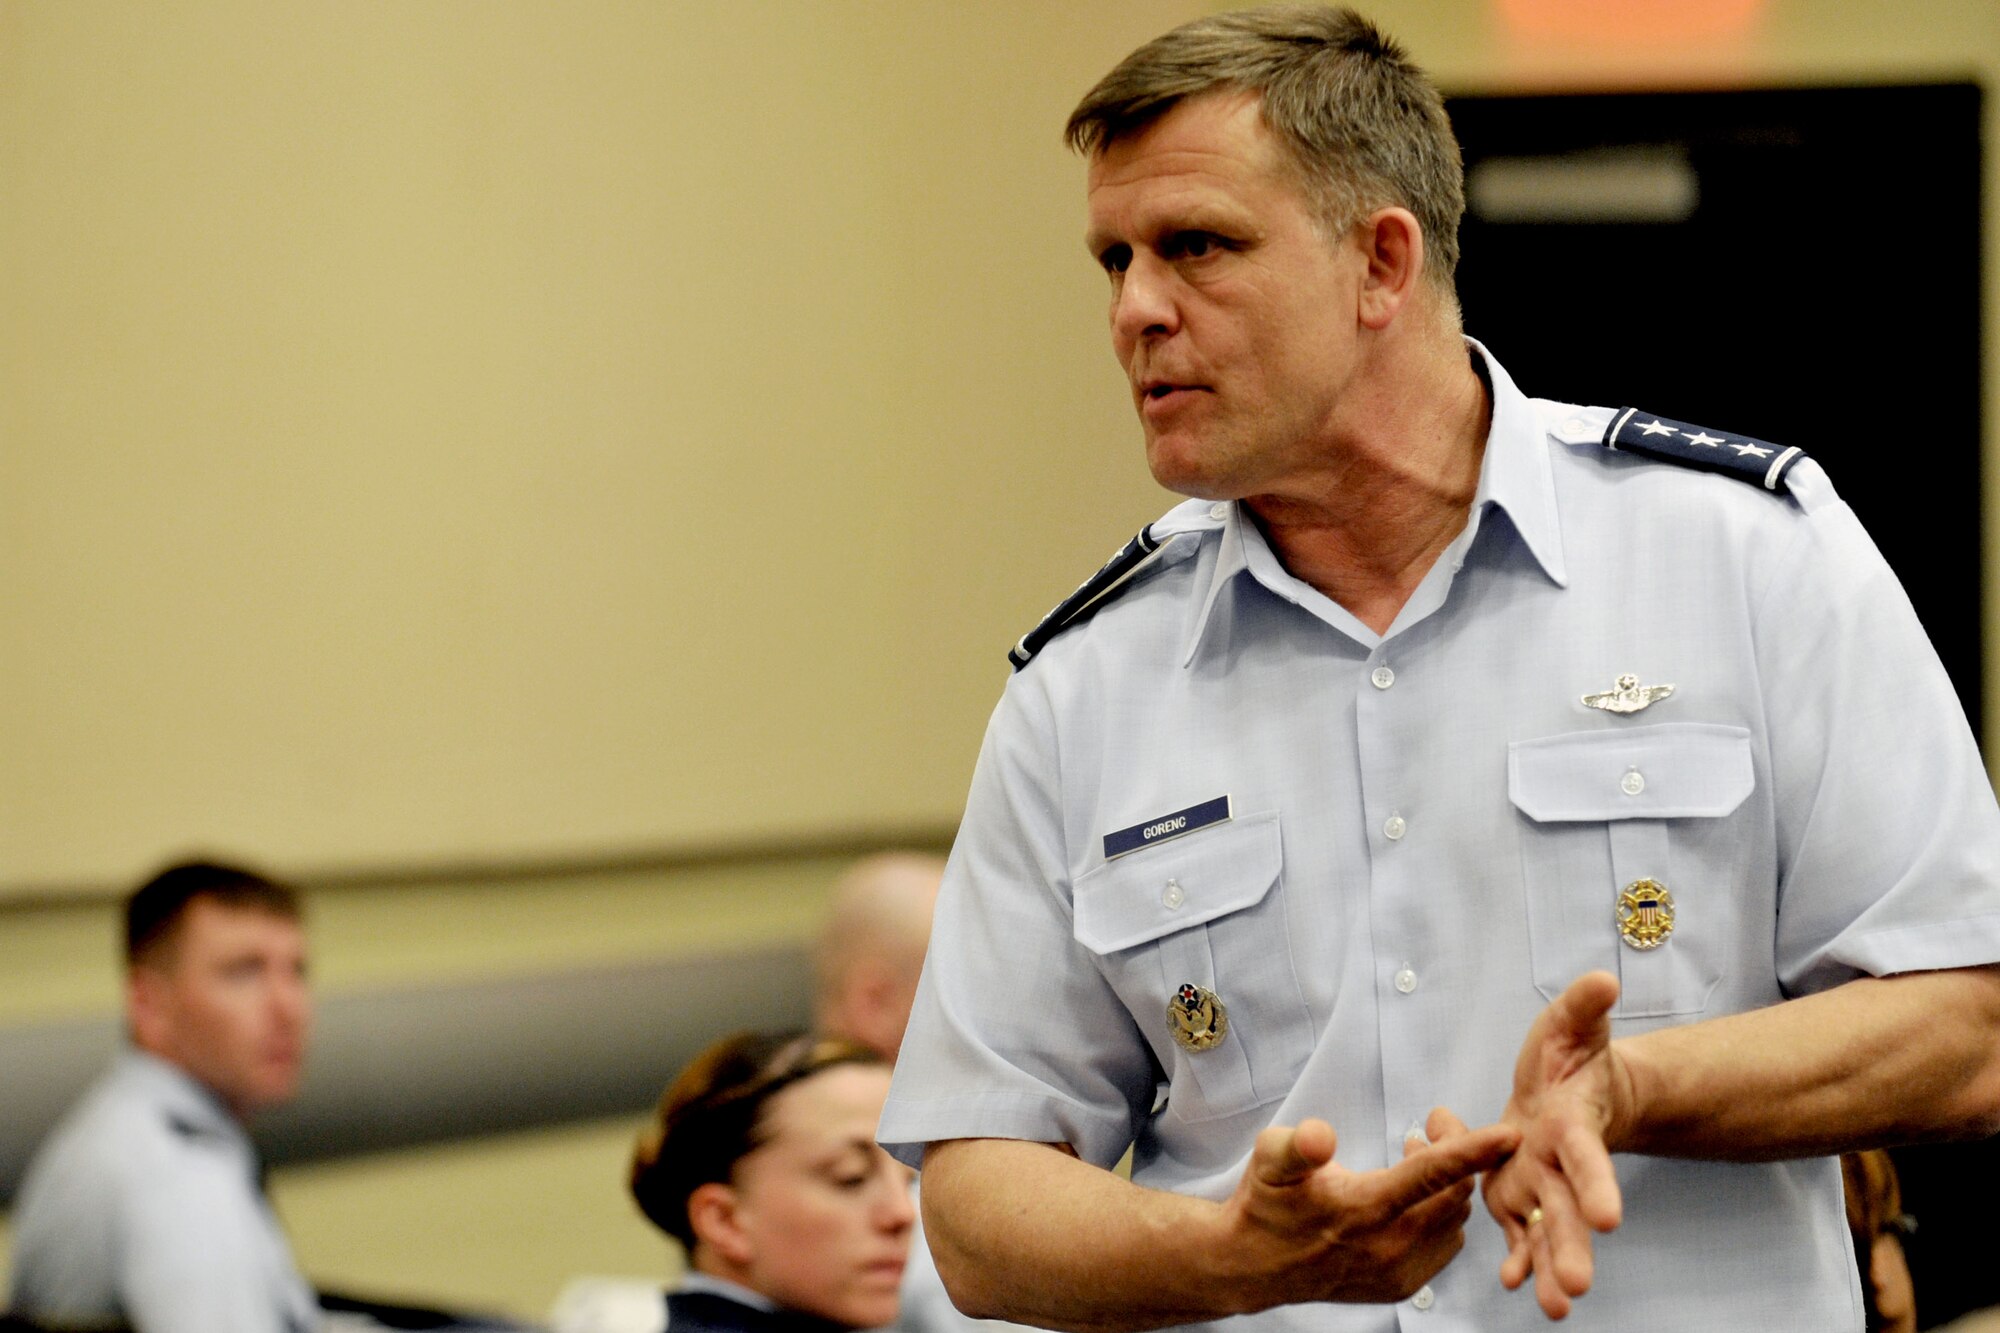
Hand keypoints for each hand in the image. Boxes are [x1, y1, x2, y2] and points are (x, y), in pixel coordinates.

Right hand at [1219, 1107, 1518, 1308]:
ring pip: (1456, 1219)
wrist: (1254, 1266)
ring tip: (1414, 1163)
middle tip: (1426, 1129)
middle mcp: (1388, 1245)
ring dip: (1449, 1187)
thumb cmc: (1266, 1203)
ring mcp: (1399, 1270)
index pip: (1432, 1175)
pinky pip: (1447, 1244)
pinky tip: (1415, 1200)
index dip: (1473, 1151)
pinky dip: (1443, 1216)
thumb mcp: (1270, 1159)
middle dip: (1455, 1153)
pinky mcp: (1402, 1286)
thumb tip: (1320, 1137)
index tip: (1510, 1133)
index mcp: (1363, 1208)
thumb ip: (1296, 1145)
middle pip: (1456, 1193)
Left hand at [1482, 971, 1631, 1319]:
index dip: (1597, 1185)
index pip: (1587, 1159)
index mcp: (1573, 1126)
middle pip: (1569, 1209)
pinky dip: (1517, 1259)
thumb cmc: (1570, 1057)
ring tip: (1554, 1308)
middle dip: (1572, 1247)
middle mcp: (1559, 1164)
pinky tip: (1512, 1284)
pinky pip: (1517, 1233)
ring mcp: (1540, 1185)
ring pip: (1546, 1231)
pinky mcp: (1516, 1196)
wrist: (1567, 1091)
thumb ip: (1584, 1007)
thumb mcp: (1571, 1025)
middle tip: (1576, 1287)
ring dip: (1547, 1267)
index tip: (1612, 1220)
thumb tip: (1603, 979)